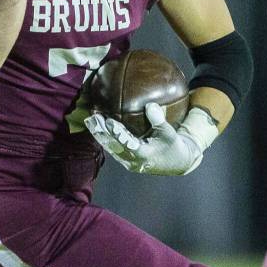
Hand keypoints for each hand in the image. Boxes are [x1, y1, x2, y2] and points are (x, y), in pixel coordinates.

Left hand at [84, 102, 203, 175]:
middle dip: (102, 132)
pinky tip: (96, 127)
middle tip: (93, 118)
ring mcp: (128, 162)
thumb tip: (150, 105)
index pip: (127, 144)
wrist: (177, 162)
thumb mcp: (169, 133)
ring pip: (110, 148)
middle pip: (114, 146)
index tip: (109, 122)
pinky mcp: (126, 160)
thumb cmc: (173, 146)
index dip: (117, 133)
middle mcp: (133, 161)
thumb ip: (159, 120)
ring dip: (100, 134)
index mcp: (144, 155)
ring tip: (90, 121)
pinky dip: (104, 138)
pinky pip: (112, 148)